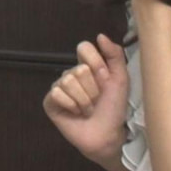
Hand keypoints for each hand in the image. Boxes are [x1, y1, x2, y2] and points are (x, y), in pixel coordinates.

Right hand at [43, 34, 129, 164]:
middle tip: (97, 100)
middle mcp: (71, 74)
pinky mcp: (50, 102)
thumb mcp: (120, 79)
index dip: (97, 65)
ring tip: (88, 110)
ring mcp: (59, 87)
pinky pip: (57, 93)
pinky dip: (71, 106)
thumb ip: (115, 55)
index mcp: (87, 65)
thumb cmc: (114, 108)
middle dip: (92, 89)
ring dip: (83, 100)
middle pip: (78, 68)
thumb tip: (100, 36)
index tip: (105, 80)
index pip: (84, 48)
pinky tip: (76, 114)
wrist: (107, 135)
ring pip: (68, 81)